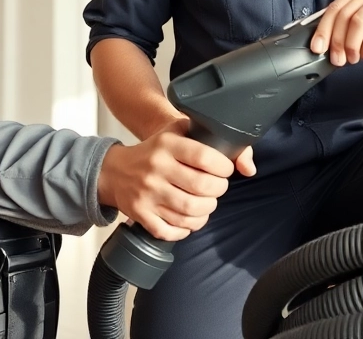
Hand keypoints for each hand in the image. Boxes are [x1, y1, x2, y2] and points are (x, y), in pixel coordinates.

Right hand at [96, 118, 249, 240]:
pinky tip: (189, 220)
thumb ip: (213, 138)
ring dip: (206, 211)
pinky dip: (185, 230)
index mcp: (167, 145)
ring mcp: (147, 194)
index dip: (223, 167)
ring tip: (206, 203)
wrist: (115, 171)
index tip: (225, 170)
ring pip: (189, 212)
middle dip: (218, 191)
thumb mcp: (178, 132)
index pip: (204, 158)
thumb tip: (248, 166)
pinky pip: (170, 230)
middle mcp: (156, 169)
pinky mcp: (140, 214)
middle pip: (201, 188)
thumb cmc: (155, 151)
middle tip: (217, 188)